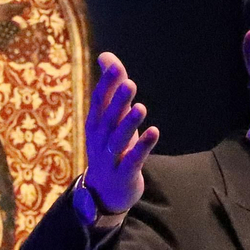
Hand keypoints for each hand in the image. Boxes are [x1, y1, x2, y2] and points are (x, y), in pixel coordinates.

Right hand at [83, 52, 158, 212]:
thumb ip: (111, 87)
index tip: (115, 66)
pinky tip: (154, 132)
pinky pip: (134, 159)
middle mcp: (99, 139)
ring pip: (119, 139)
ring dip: (129, 123)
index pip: (98, 100)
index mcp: (94, 124)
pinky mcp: (125, 173)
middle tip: (129, 84)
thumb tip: (107, 56)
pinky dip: (143, 146)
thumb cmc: (110, 146)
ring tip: (141, 107)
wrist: (105, 192)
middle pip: (108, 118)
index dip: (106, 84)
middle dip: (117, 102)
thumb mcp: (110, 118)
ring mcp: (110, 158)